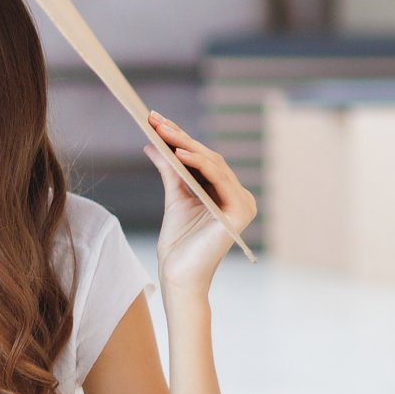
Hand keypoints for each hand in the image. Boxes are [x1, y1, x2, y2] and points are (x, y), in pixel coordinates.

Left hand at [145, 111, 254, 297]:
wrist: (179, 275)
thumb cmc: (178, 242)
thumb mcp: (173, 198)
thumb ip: (169, 170)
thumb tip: (152, 144)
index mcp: (226, 193)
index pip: (203, 158)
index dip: (180, 137)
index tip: (156, 119)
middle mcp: (239, 195)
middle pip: (208, 158)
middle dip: (180, 136)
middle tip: (155, 119)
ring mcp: (242, 203)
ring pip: (213, 164)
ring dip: (186, 144)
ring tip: (163, 130)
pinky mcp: (240, 211)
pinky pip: (218, 180)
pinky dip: (200, 164)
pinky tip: (180, 153)